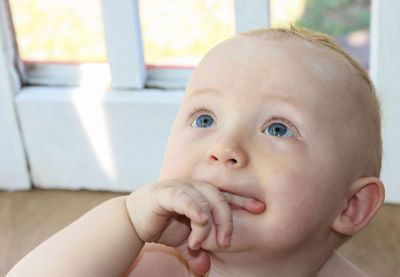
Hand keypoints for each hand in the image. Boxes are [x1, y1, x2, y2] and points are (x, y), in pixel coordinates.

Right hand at [125, 179, 264, 272]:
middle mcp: (192, 186)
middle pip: (218, 197)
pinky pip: (183, 198)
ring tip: (202, 242)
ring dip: (207, 223)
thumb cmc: (160, 226)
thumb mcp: (182, 241)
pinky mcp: (164, 193)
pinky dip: (194, 208)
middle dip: (226, 220)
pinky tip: (200, 220)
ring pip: (203, 199)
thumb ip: (196, 251)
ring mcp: (178, 187)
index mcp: (200, 193)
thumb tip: (205, 268)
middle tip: (226, 241)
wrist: (131, 222)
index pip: (225, 195)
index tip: (260, 209)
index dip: (243, 200)